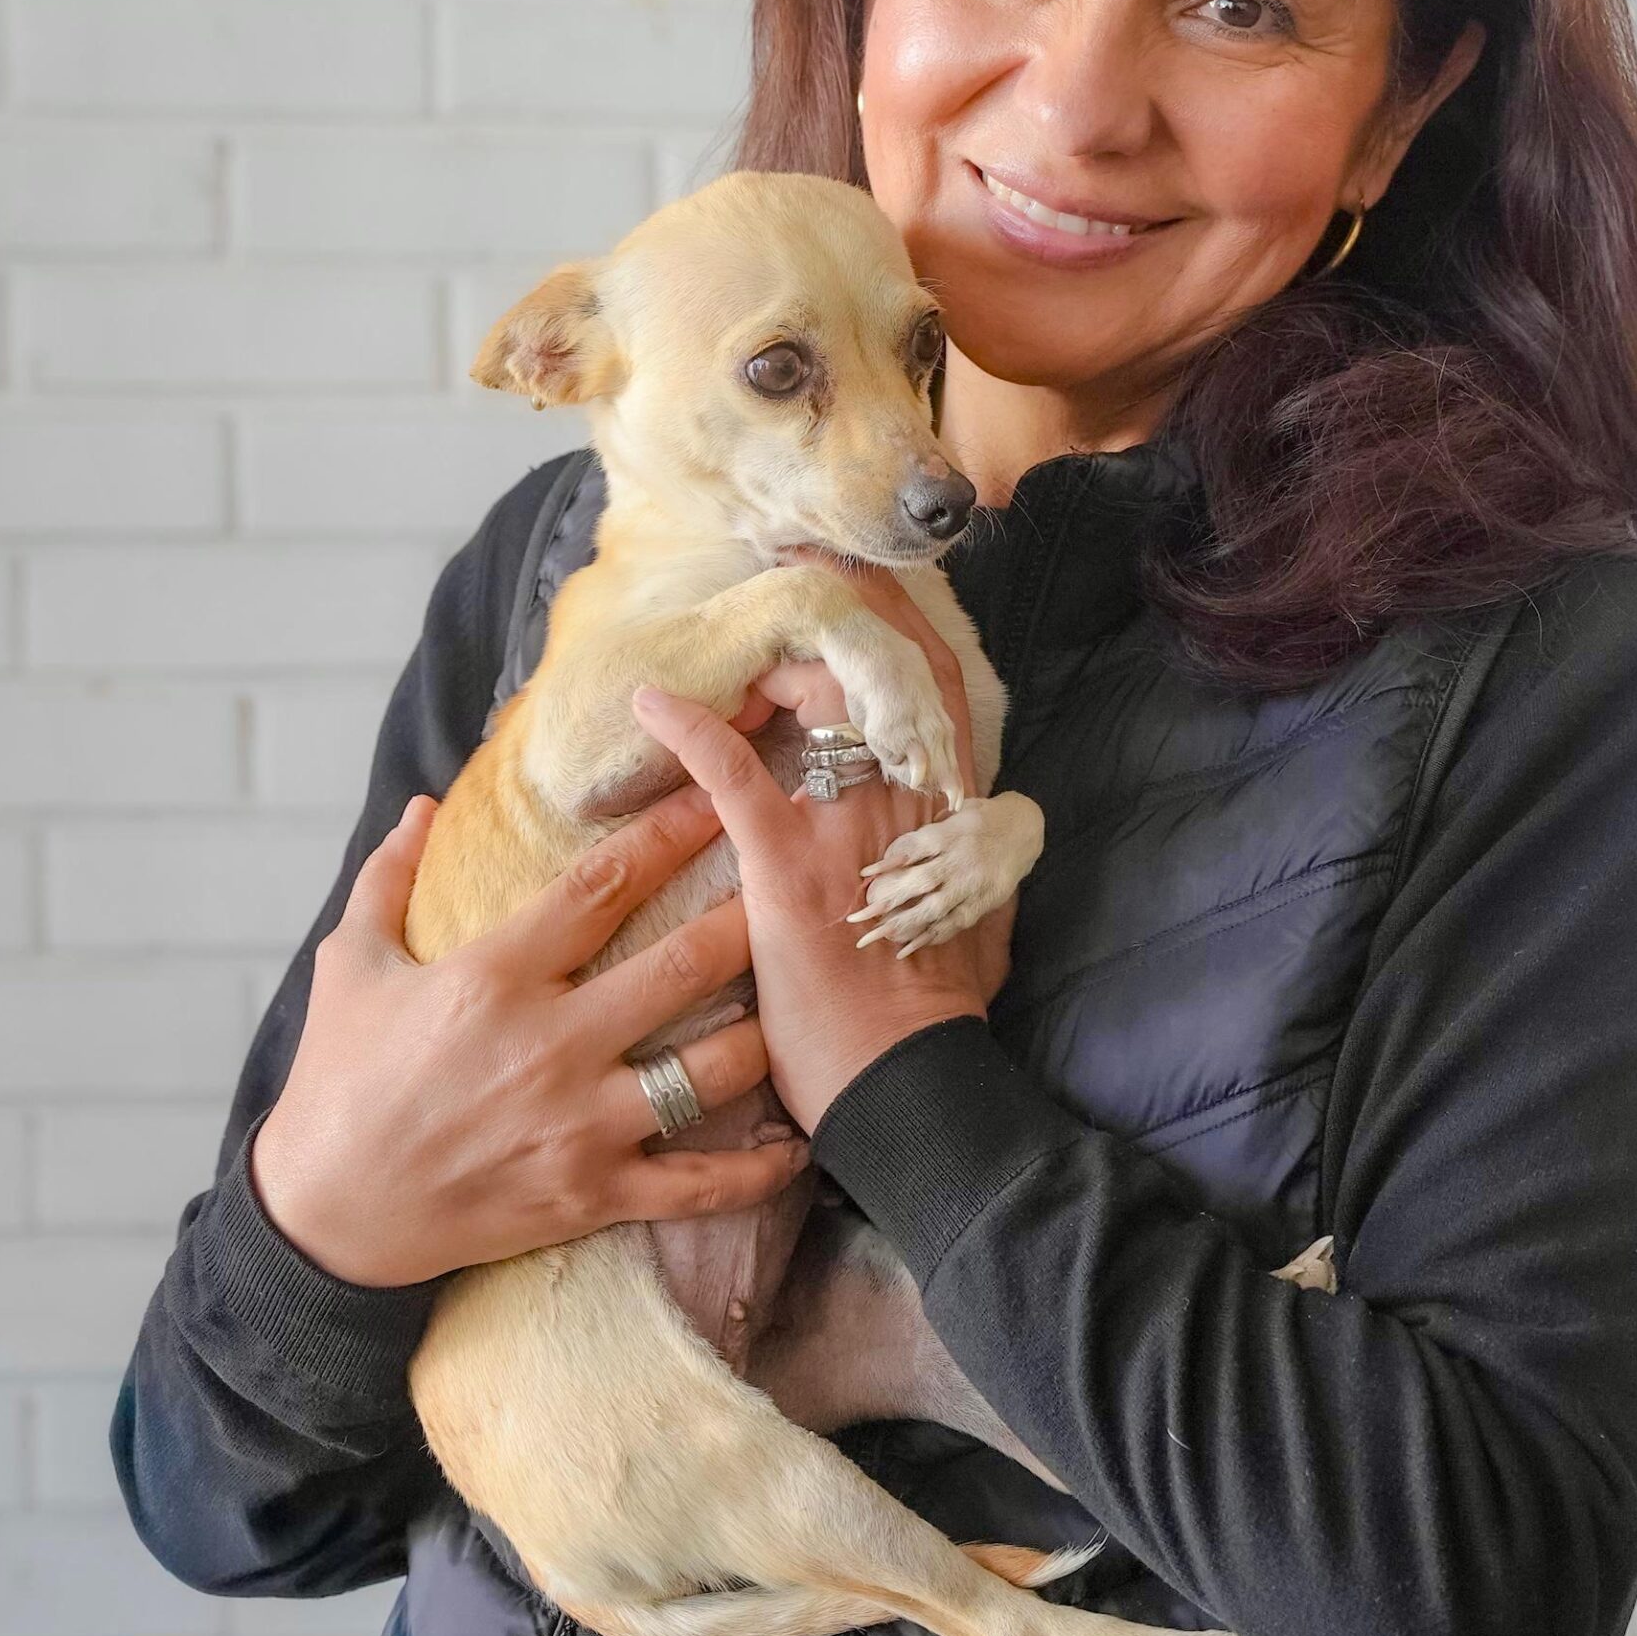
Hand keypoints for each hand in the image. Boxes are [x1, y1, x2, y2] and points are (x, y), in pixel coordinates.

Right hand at [247, 782, 808, 1287]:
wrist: (324, 1216)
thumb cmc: (338, 1083)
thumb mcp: (348, 968)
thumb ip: (388, 880)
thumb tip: (421, 806)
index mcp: (494, 977)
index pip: (601, 887)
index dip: (667, 835)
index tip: (714, 800)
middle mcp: (550, 1044)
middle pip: (680, 967)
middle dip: (745, 920)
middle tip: (789, 884)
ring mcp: (579, 1124)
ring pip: (709, 1070)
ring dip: (765, 1033)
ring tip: (799, 1001)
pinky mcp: (592, 1194)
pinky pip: (696, 1184)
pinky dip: (756, 1171)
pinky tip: (795, 1146)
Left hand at [629, 549, 1018, 1134]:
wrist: (909, 1081)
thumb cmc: (940, 1016)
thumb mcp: (984, 918)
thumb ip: (973, 858)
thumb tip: (977, 822)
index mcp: (951, 807)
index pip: (938, 681)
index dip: (901, 621)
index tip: (868, 577)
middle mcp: (906, 797)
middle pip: (883, 662)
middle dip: (843, 597)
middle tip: (798, 554)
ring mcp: (845, 825)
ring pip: (817, 695)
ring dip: (770, 649)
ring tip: (735, 610)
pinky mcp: (784, 864)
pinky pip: (733, 772)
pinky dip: (689, 728)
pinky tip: (652, 703)